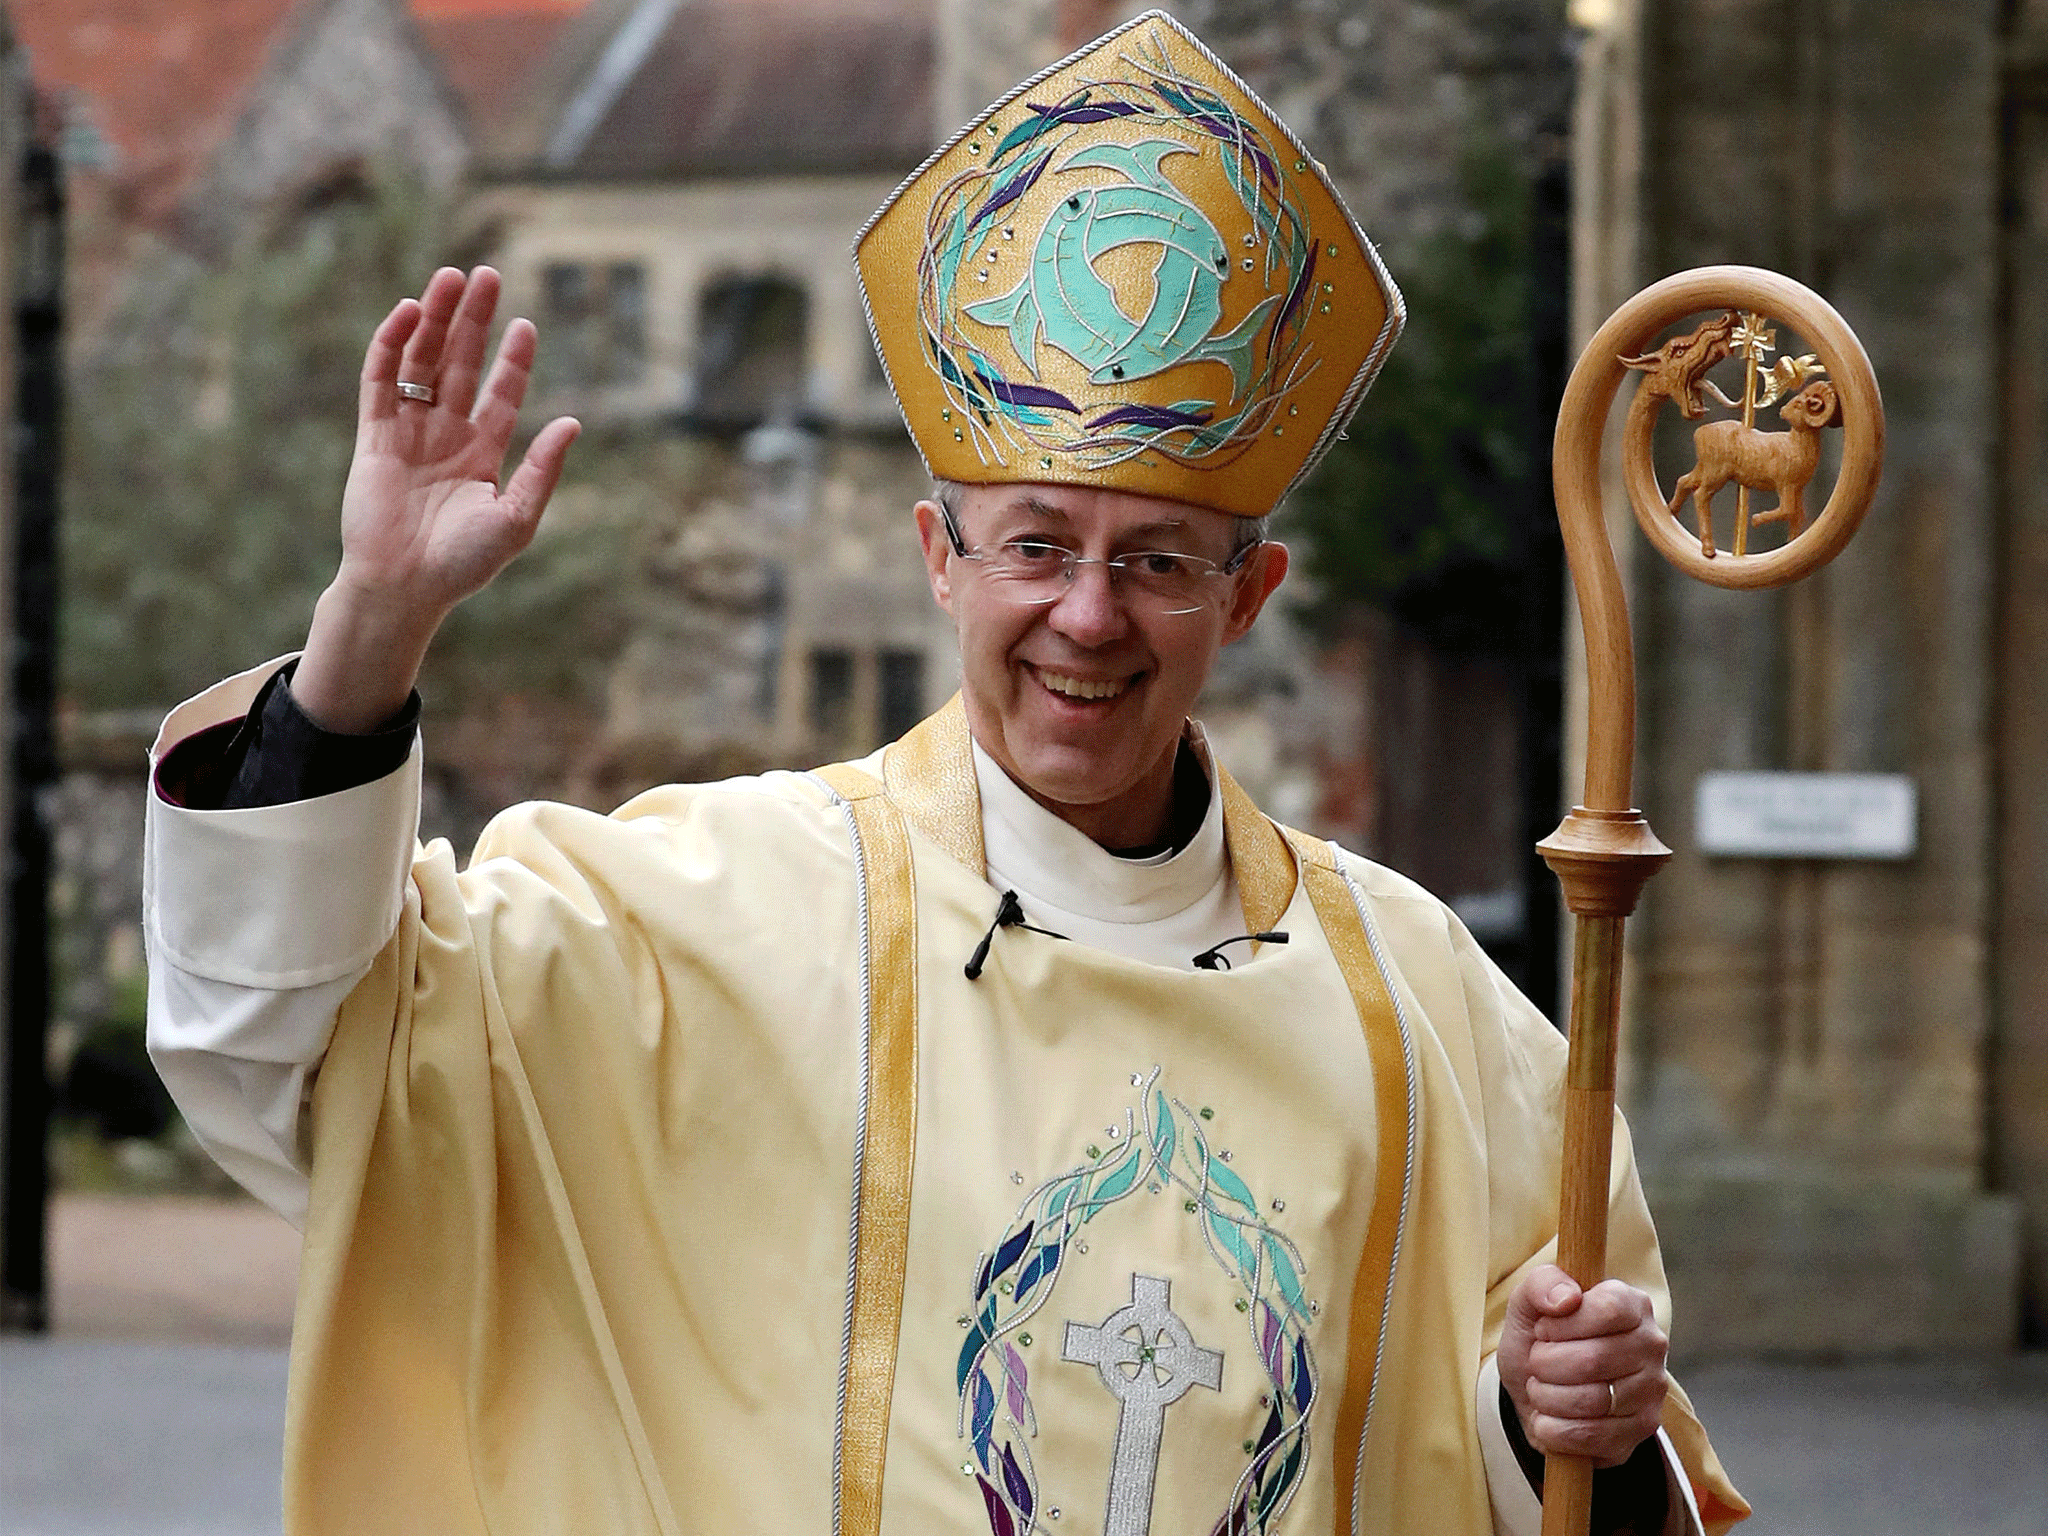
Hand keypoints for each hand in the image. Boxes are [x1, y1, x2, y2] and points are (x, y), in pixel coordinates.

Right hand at [294, 266, 580, 730]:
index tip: (526, 324)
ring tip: (450, 277)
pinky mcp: (373, 437)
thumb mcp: (516, 518)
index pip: (500, 393)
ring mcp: (408, 433)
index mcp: (482, 454)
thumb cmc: (463, 564)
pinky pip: (380, 382)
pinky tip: (407, 314)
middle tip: (486, 275)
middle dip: (472, 321)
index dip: (512, 359)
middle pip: (460, 364)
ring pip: (422, 362)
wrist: (404, 589)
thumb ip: (542, 470)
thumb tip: (573, 423)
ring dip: (434, 320)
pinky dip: (391, 347)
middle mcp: (445, 436)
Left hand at [1499, 1264, 1667, 1467]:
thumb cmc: (1540, 1339)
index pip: (1608, 1309)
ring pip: (1592, 1401)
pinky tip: (1547, 1417)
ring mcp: (1652, 1389)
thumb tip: (1565, 1298)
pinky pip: (1592, 1435)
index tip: (1543, 1330)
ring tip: (1540, 1388)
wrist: (1537, 1390)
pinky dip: (1555, 1429)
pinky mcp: (1642, 1429)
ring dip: (1547, 1397)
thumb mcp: (1528, 1303)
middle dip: (1546, 1364)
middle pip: (1593, 1359)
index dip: (1563, 1324)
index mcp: (1631, 1303)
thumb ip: (1542, 1284)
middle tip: (1536, 1362)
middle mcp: (1651, 1344)